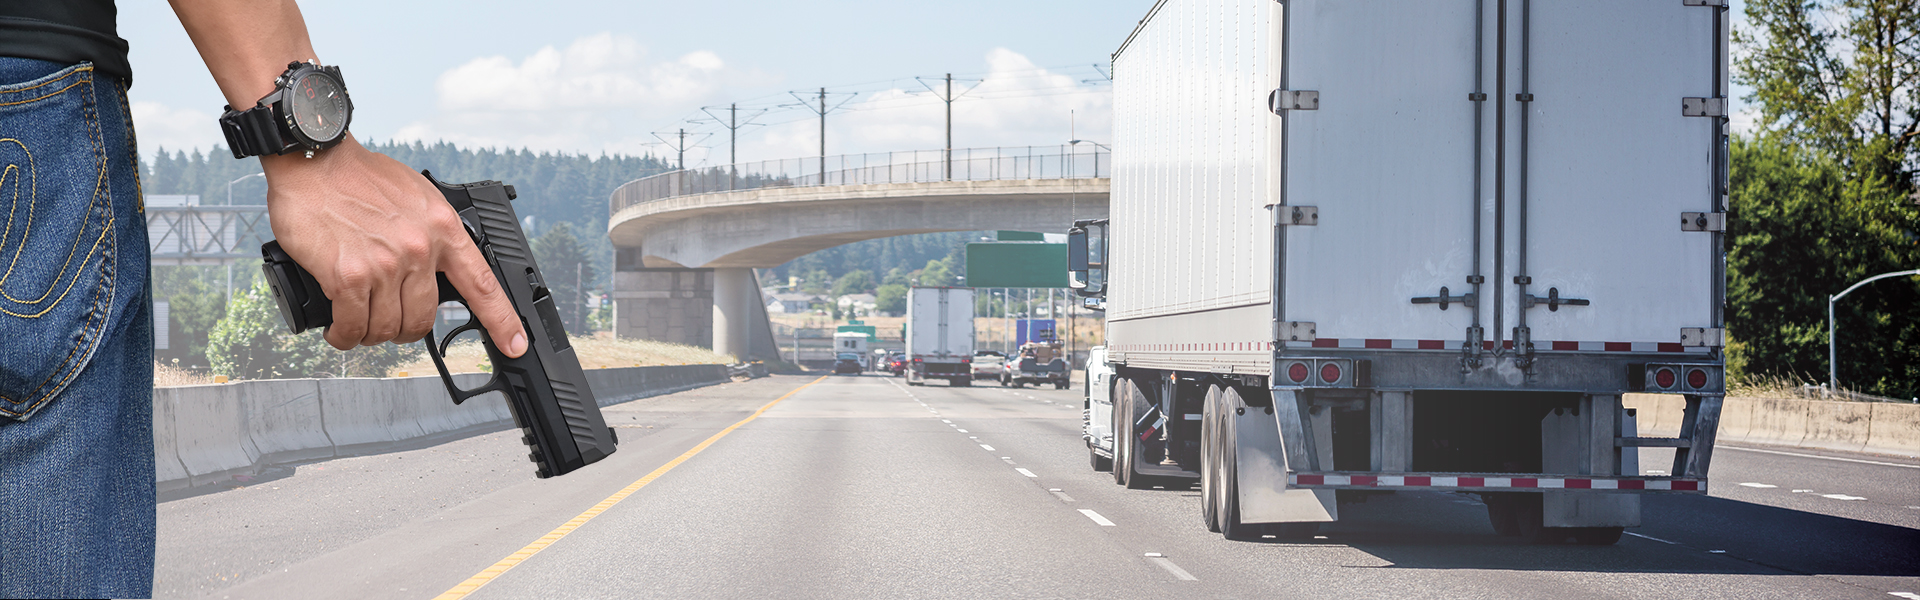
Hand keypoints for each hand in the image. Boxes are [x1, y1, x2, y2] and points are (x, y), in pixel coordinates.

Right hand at [261, 135, 526, 356]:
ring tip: (358, 324)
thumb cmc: (360, 177)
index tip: (515, 344)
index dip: (501, 320)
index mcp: (443, 229)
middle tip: (390, 324)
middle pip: (423, 319)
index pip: (482, 285)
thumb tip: (439, 270)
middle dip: (405, 330)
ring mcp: (385, 265)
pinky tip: (340, 331)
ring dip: (371, 335)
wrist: (315, 160)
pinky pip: (353, 325)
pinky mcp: (348, 276)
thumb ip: (434, 234)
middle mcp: (419, 249)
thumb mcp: (419, 198)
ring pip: (387, 328)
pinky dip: (345, 335)